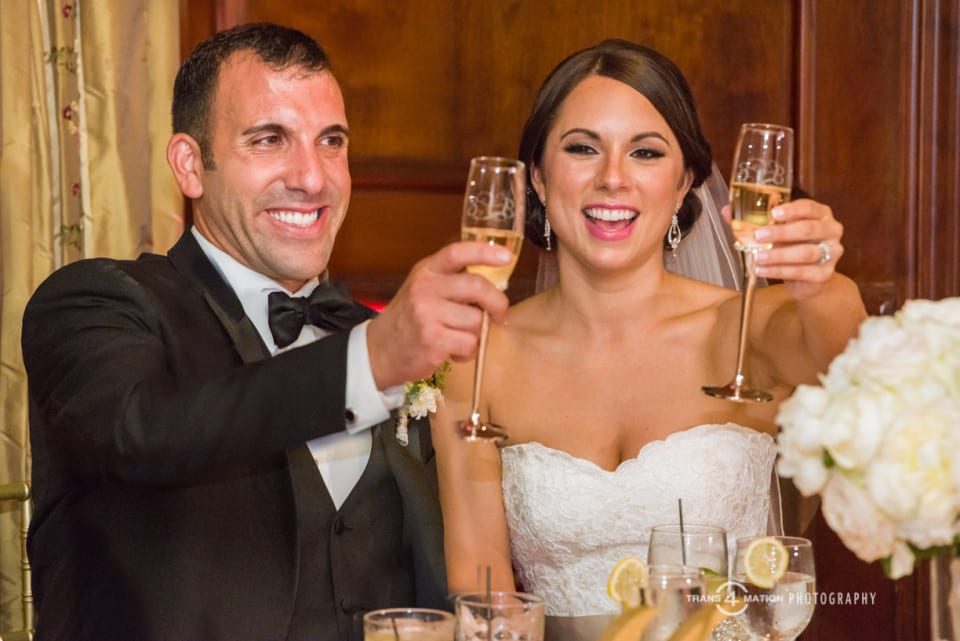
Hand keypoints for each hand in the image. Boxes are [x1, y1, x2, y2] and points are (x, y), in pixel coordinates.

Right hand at [366, 241, 511, 388]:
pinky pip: (469, 344)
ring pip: (476, 321)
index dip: (484, 252)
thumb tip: (495, 286)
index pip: (457, 252)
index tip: (506, 257)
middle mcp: (425, 288)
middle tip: (501, 314)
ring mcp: (427, 314)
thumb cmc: (409, 321)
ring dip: (476, 334)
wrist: (379, 351)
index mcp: (426, 271)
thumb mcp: (423, 290)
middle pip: (477, 286)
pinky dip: (467, 352)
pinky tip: (452, 351)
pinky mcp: (433, 339)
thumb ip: (451, 283)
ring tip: (458, 338)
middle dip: (497, 303)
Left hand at [738, 198, 844, 298]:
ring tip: (757, 257)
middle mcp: (831, 231)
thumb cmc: (792, 246)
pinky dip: (779, 271)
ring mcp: (831, 253)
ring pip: (806, 253)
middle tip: (759, 235)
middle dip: (782, 232)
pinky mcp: (825, 274)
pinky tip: (762, 270)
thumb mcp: (776, 231)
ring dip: (779, 255)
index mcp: (821, 214)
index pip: (810, 207)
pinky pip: (802, 272)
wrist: (808, 278)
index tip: (774, 212)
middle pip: (808, 229)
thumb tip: (727, 211)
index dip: (792, 210)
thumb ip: (754, 221)